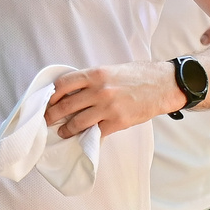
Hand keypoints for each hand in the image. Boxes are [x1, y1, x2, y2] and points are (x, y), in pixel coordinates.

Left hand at [46, 60, 183, 137]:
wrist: (163, 85)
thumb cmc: (139, 75)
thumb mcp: (112, 70)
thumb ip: (93, 80)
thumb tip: (73, 91)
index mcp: (96, 74)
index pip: (63, 84)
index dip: (51, 95)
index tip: (47, 101)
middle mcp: (99, 90)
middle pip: (66, 105)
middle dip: (52, 115)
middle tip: (46, 121)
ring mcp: (108, 107)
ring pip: (77, 122)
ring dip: (66, 129)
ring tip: (62, 132)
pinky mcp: (118, 122)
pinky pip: (96, 133)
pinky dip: (87, 137)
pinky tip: (82, 138)